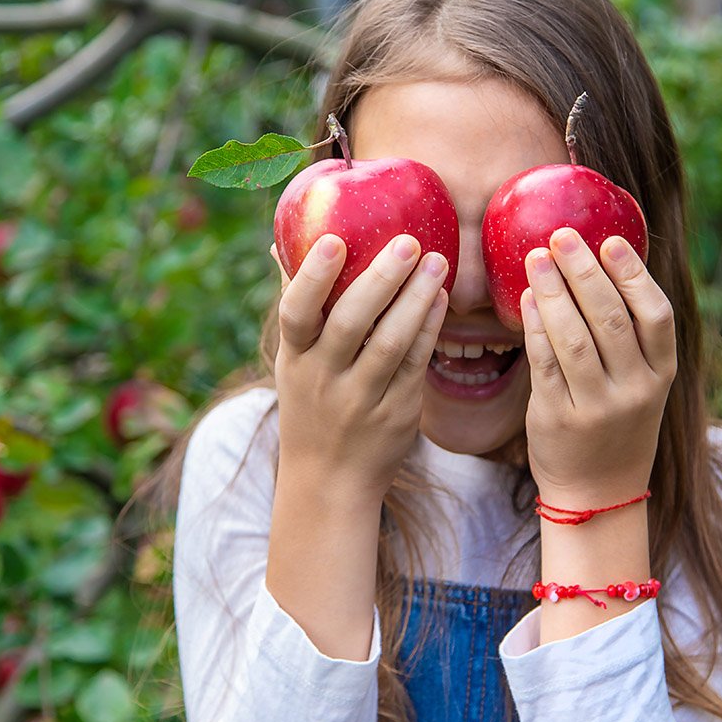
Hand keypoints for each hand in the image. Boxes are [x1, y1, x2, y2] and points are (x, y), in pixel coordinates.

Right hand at [270, 234, 448, 500]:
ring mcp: (362, 399)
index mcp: (295, 359)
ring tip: (438, 262)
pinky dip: (429, 328)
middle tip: (408, 242)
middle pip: (351, 323)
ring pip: (391, 344)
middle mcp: (324, 379)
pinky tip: (442, 297)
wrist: (329, 482)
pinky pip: (416, 364)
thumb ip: (295, 305)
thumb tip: (279, 243)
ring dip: (416, 299)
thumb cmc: (311, 404)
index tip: (335, 240)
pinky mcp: (397, 412)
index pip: (296, 313)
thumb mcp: (293, 362)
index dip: (313, 277)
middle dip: (381, 279)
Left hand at [520, 227, 677, 507]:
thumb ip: (629, 338)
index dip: (634, 274)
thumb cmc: (616, 423)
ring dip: (553, 292)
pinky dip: (534, 327)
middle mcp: (636, 391)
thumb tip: (599, 264)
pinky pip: (544, 364)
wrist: (598, 493)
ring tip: (536, 259)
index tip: (610, 240)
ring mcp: (598, 407)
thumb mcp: (641, 384)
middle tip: (560, 236)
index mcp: (662, 374)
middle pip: (610, 319)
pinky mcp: (560, 419)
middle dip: (583, 271)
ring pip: (573, 339)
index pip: (656, 316)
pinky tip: (526, 299)